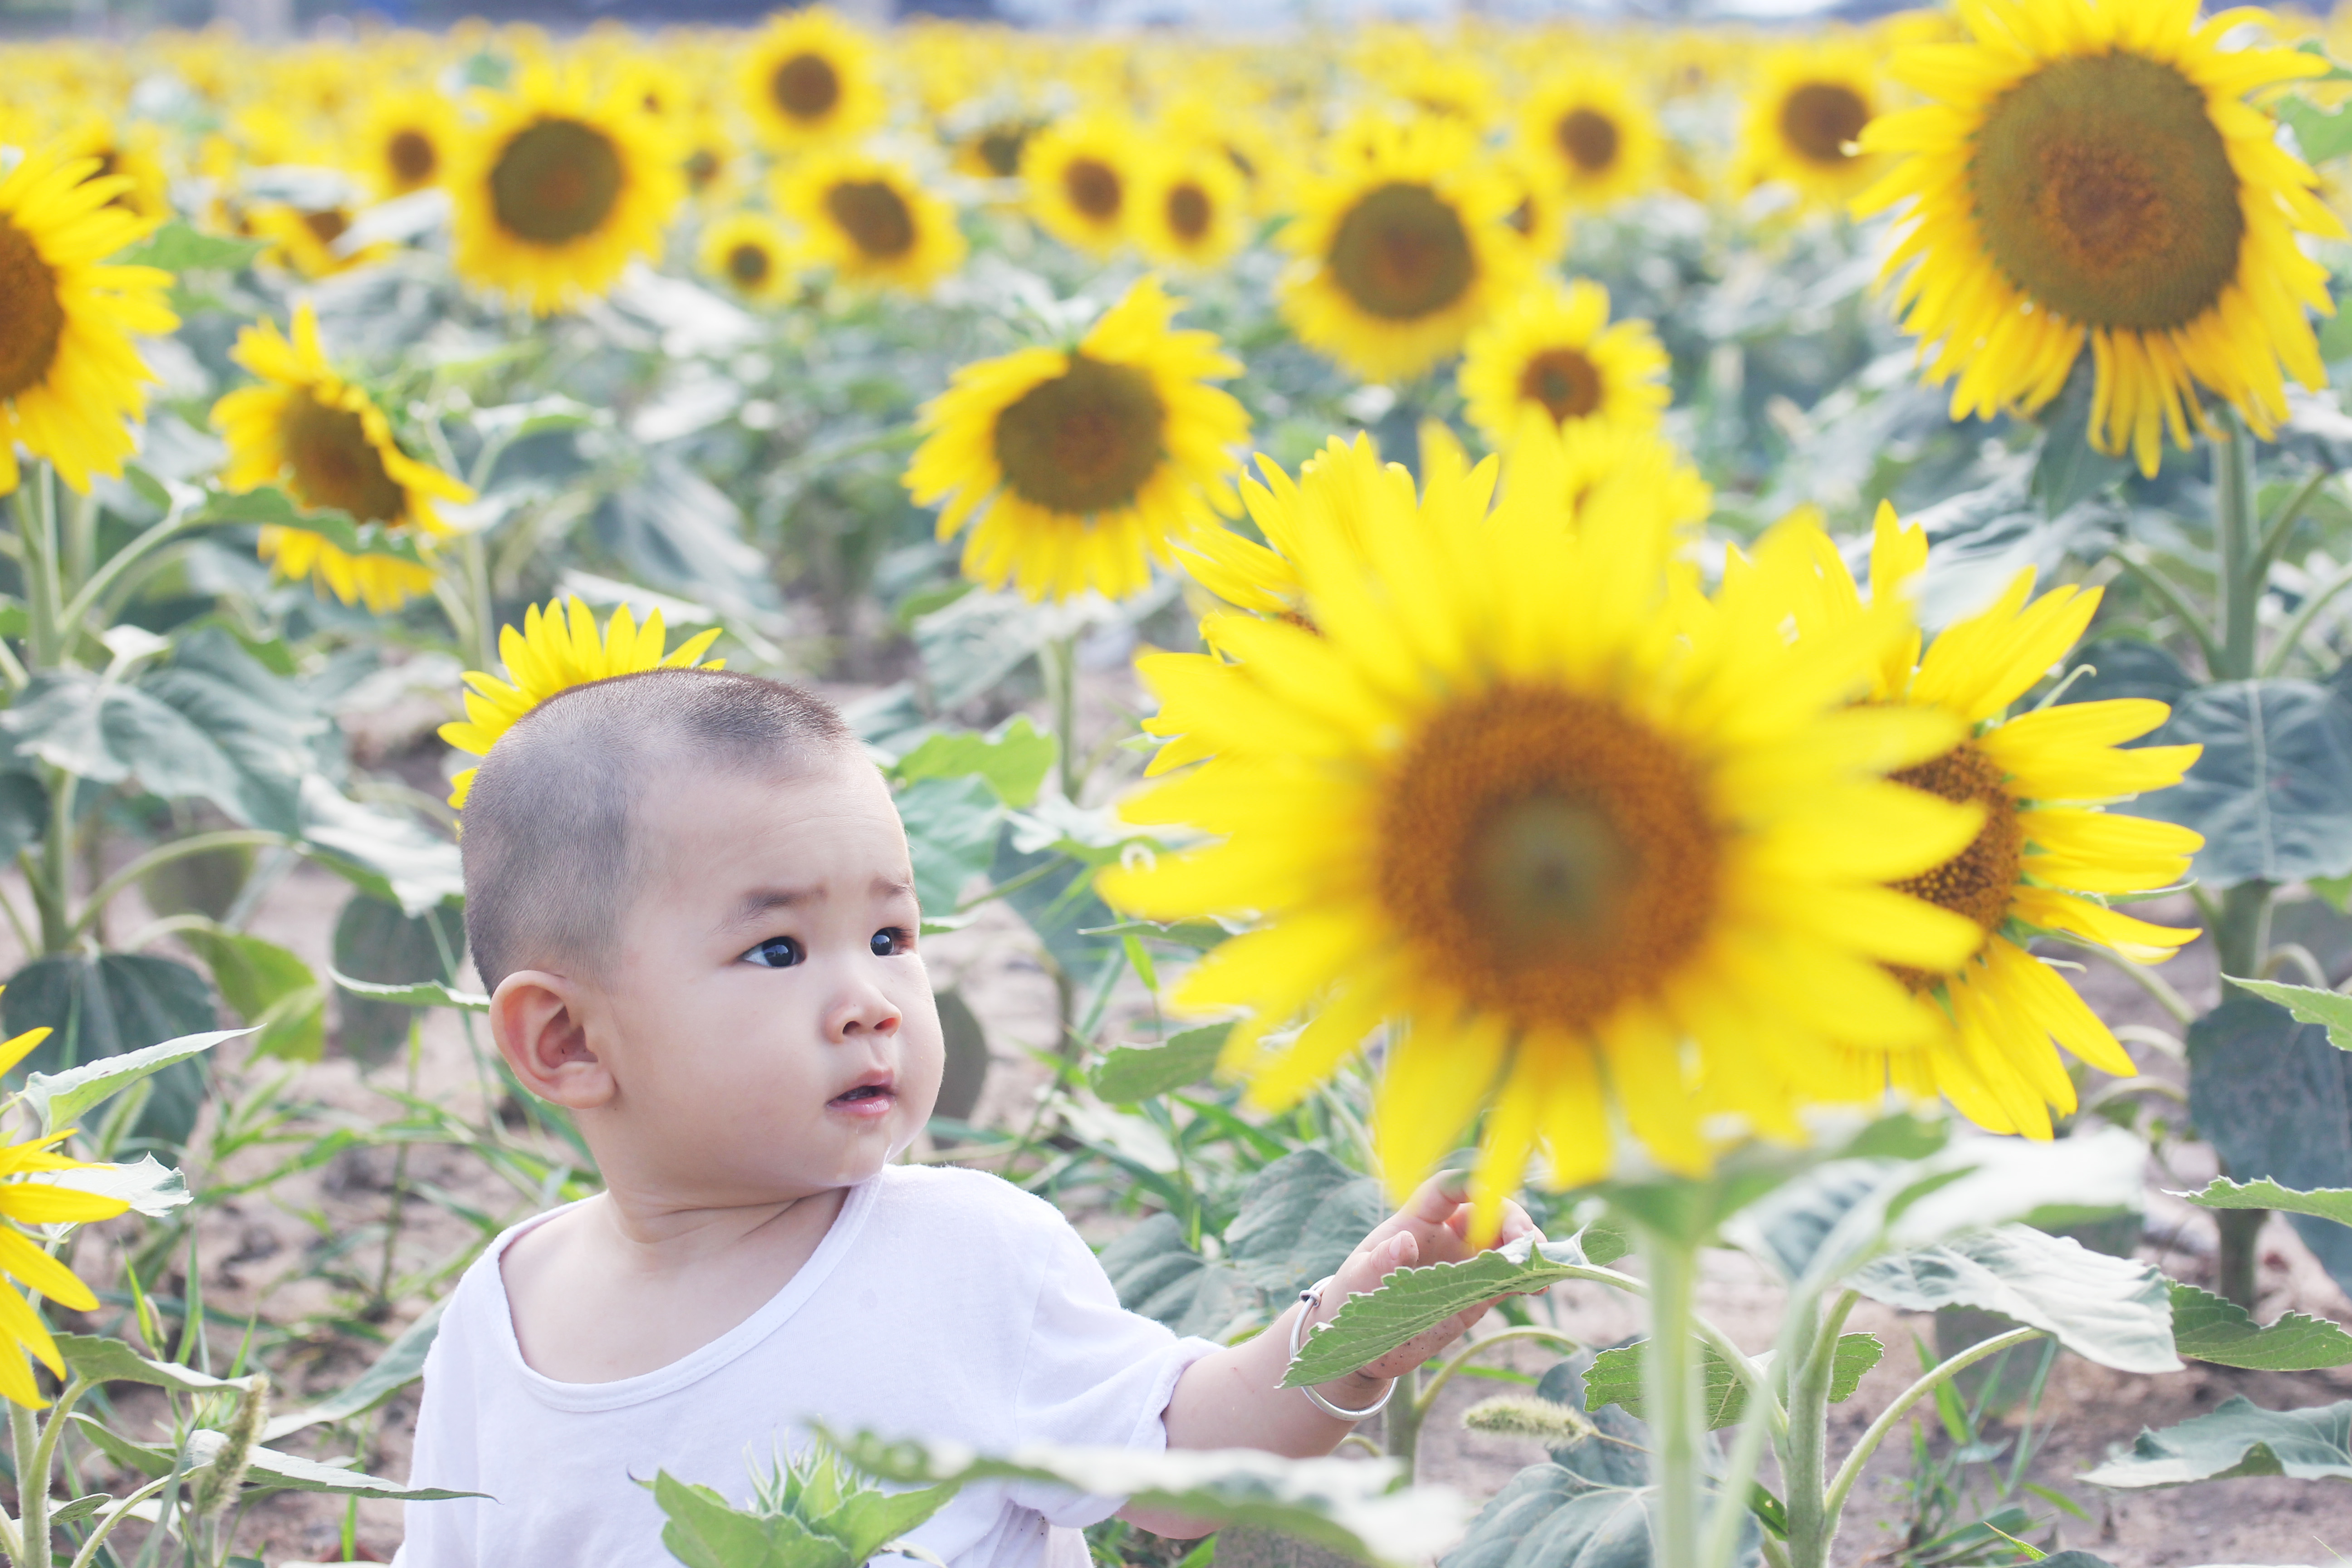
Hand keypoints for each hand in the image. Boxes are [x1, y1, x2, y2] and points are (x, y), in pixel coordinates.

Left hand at [1306, 1172, 1540, 1395]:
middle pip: (1489, 1211)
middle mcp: (1447, 1235)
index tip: (1490, 1191)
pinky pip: (1510, 1278)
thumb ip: (1378, 1263)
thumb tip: (1403, 1241)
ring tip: (1541, 1268)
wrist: (1362, 1344)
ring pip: (1507, 1243)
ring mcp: (1466, 1263)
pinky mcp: (1479, 1294)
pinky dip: (1528, 1278)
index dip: (1469, 1182)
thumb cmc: (1353, 1297)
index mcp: (1416, 1221)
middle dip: (1513, 1220)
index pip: (1447, 1189)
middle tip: (1526, 1245)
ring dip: (1528, 1248)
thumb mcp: (1358, 1280)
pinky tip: (1539, 1286)